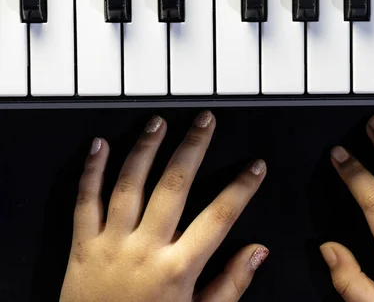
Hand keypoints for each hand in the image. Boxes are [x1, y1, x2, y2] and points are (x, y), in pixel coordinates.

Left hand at [60, 111, 267, 301]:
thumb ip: (231, 283)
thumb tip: (258, 251)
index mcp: (178, 268)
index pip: (219, 217)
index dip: (242, 188)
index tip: (255, 168)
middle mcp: (145, 249)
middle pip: (174, 185)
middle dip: (193, 147)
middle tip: (205, 121)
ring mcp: (111, 244)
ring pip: (130, 184)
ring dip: (146, 148)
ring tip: (160, 122)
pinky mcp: (83, 244)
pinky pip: (85, 201)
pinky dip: (92, 170)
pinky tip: (101, 144)